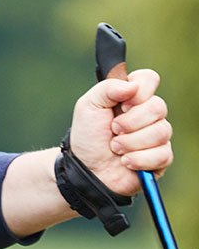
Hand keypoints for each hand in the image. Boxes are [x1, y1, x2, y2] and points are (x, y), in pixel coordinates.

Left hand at [69, 69, 172, 196]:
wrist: (85, 169)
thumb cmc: (87, 137)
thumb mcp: (88, 107)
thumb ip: (107, 89)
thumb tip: (133, 86)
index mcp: (131, 97)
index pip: (149, 79)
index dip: (140, 90)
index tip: (122, 104)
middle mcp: (148, 114)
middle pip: (158, 107)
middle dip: (130, 122)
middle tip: (113, 130)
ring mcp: (157, 136)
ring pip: (161, 131)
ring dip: (131, 142)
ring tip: (115, 148)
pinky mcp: (161, 158)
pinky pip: (163, 154)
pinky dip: (139, 159)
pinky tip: (125, 161)